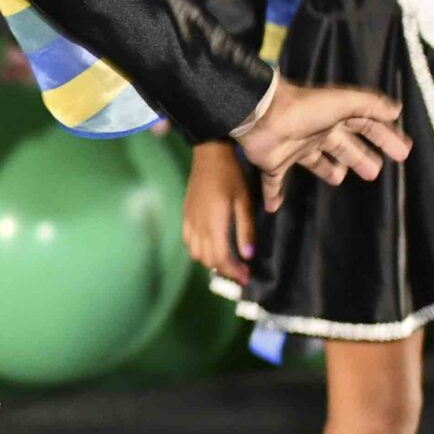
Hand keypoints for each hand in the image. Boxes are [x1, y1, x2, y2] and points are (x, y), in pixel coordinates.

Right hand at [182, 144, 255, 285]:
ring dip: (211, 262)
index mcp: (215, 224)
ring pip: (196, 254)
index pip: (221, 258)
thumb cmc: (231, 176)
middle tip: (240, 272)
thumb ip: (245, 229)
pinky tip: (211, 247)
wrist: (208, 156)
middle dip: (224, 270)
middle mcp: (199, 227)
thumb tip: (247, 255)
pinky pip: (188, 242)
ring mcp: (189, 222)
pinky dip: (199, 251)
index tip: (246, 277)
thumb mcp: (244, 201)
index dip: (233, 271)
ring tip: (227, 262)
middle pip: (208, 259)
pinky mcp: (185, 216)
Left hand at [233, 79, 410, 209]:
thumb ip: (370, 105)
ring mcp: (293, 148)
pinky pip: (273, 182)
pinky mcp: (273, 163)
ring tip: (339, 179)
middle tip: (375, 173)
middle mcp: (315, 132)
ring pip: (314, 161)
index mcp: (333, 118)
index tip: (402, 152)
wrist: (262, 116)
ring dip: (326, 169)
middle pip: (343, 147)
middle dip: (359, 157)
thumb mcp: (343, 102)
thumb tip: (397, 110)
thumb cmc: (304, 108)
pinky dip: (273, 194)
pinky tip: (274, 207)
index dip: (384, 138)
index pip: (365, 128)